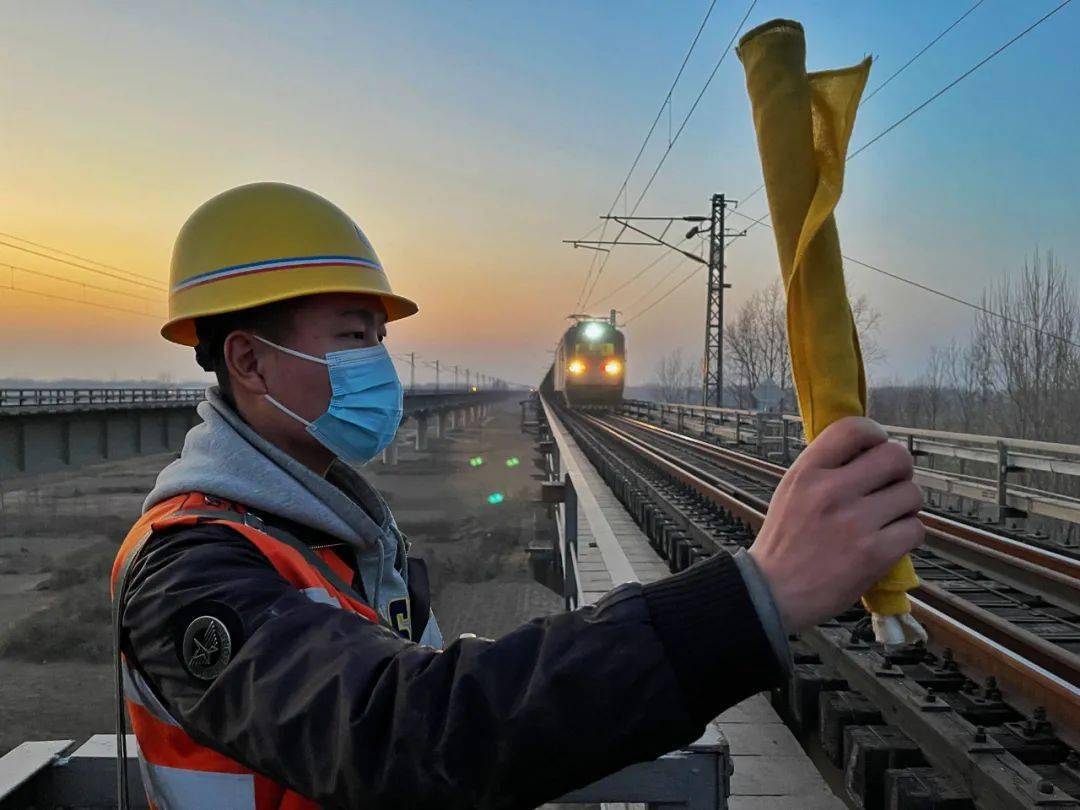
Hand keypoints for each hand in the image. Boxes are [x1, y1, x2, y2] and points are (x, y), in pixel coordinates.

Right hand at [748, 416, 923, 631]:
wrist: (773, 591)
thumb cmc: (784, 540)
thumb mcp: (791, 490)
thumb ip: (824, 468)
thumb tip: (867, 451)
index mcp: (807, 472)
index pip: (854, 428)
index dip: (875, 434)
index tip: (875, 449)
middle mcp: (831, 491)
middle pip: (896, 456)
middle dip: (901, 471)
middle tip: (891, 485)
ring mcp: (855, 522)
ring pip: (912, 494)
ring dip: (906, 506)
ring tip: (888, 517)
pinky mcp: (874, 553)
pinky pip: (915, 529)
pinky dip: (907, 535)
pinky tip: (889, 541)